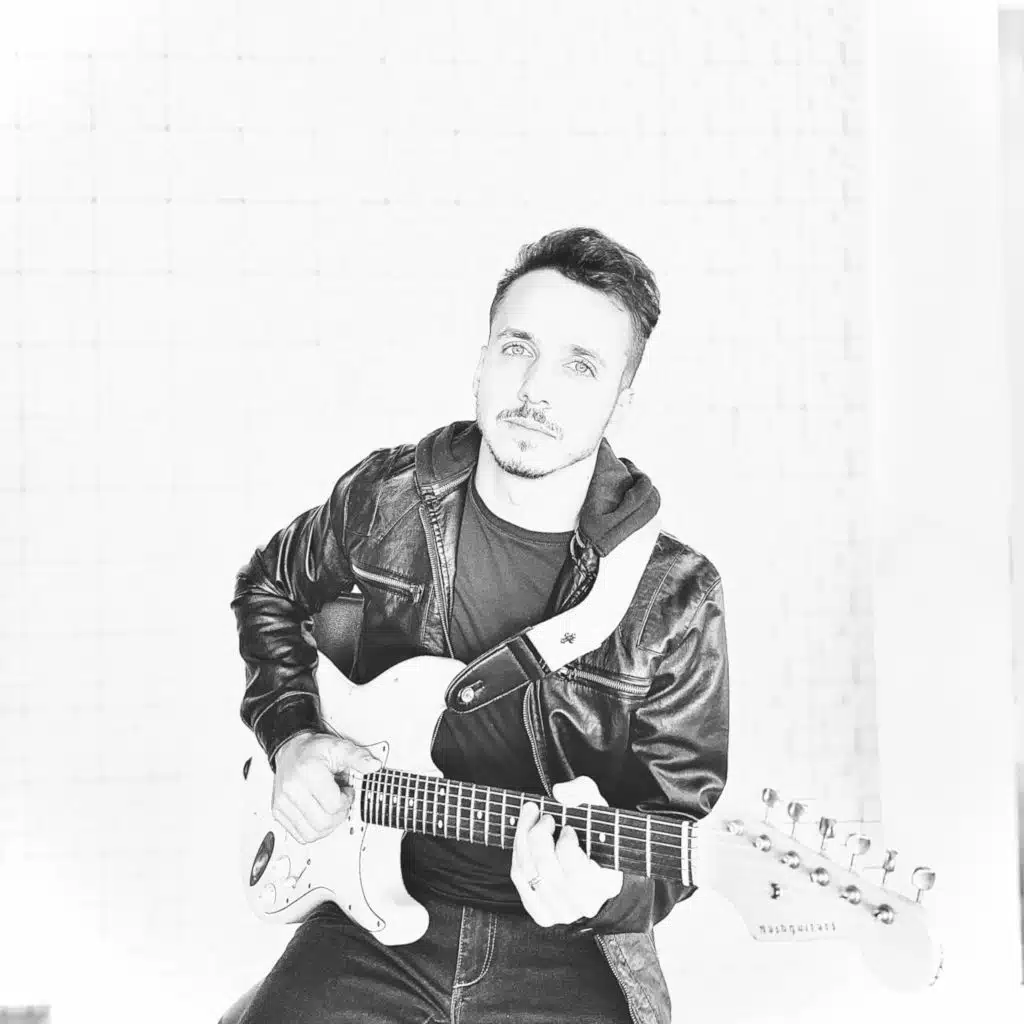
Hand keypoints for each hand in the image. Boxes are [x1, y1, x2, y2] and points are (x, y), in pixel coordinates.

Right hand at [271, 730, 380, 843]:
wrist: (292, 751)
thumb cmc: (314, 751)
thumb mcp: (339, 748)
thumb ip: (358, 757)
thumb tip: (373, 766)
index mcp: (308, 772)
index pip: (334, 805)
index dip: (347, 800)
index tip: (346, 790)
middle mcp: (292, 789)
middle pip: (323, 822)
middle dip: (338, 815)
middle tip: (339, 801)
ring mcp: (282, 802)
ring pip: (311, 834)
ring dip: (327, 825)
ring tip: (328, 808)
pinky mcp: (278, 812)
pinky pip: (300, 835)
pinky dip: (313, 830)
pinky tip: (318, 814)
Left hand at [510, 776, 623, 926]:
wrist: (597, 870)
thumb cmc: (597, 836)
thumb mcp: (598, 807)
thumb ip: (583, 792)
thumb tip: (559, 792)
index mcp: (603, 884)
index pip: (576, 871)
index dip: (566, 844)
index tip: (567, 827)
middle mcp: (581, 905)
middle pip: (546, 869)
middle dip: (539, 835)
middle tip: (545, 818)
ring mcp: (560, 912)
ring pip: (529, 873)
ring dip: (524, 839)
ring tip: (533, 820)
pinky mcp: (542, 913)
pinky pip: (519, 880)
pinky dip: (517, 854)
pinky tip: (524, 839)